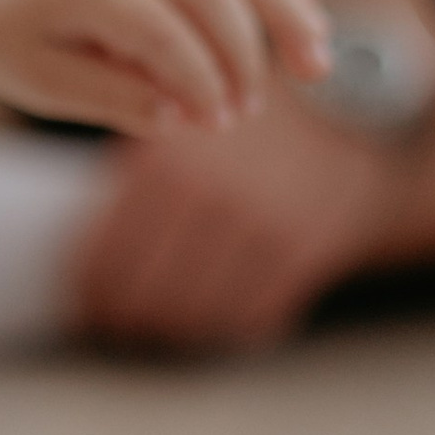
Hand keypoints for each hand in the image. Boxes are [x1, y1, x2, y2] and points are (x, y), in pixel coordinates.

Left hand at [0, 0, 331, 135]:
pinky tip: (313, 31)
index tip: (215, 124)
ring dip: (285, 12)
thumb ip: (109, 97)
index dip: (195, 78)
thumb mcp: (45, 84)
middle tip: (244, 113)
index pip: (158, 30)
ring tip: (316, 68)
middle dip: (240, 56)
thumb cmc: (24, 48)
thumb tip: (177, 115)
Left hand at [70, 104, 398, 349]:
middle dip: (126, 317)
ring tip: (162, 326)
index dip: (90, 291)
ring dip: (175, 328)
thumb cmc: (247, 121)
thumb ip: (138, 183)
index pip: (106, 258)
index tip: (85, 303)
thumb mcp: (184, 129)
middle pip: (146, 296)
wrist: (349, 106)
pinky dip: (229, 325)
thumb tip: (88, 258)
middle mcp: (212, 200)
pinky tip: (217, 318)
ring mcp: (262, 230)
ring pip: (196, 316)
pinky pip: (251, 317)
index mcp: (167, 165)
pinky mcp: (304, 253)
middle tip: (117, 323)